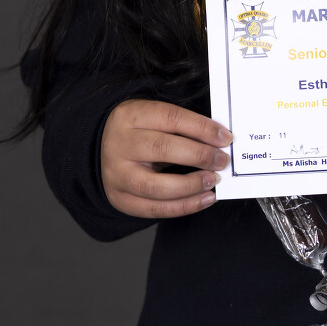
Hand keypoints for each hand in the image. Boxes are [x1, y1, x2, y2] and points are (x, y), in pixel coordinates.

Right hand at [100, 99, 232, 218]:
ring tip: (213, 181)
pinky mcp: (119, 198)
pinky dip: (183, 207)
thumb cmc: (139, 130)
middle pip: (162, 149)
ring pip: (156, 186)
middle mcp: (119, 145)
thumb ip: (184, 127)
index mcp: (130, 116)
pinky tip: (203, 199)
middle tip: (222, 161)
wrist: (101, 147)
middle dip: (199, 156)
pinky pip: (152, 209)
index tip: (226, 138)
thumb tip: (219, 141)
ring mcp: (116, 174)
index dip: (202, 129)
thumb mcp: (155, 118)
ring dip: (191, 186)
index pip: (172, 118)